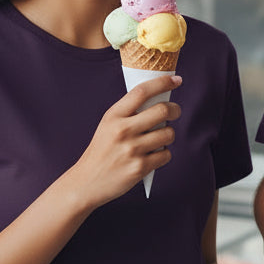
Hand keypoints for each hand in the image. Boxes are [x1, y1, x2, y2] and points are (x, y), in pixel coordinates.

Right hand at [67, 74, 181, 207]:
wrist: (86, 182)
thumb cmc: (101, 151)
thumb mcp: (108, 125)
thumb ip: (129, 112)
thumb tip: (159, 100)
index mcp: (113, 116)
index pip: (142, 91)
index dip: (163, 83)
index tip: (176, 80)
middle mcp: (123, 130)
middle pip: (162, 110)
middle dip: (174, 109)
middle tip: (174, 111)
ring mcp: (132, 150)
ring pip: (168, 133)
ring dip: (169, 134)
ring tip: (160, 138)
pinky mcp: (140, 168)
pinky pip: (166, 154)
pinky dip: (164, 154)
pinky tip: (153, 155)